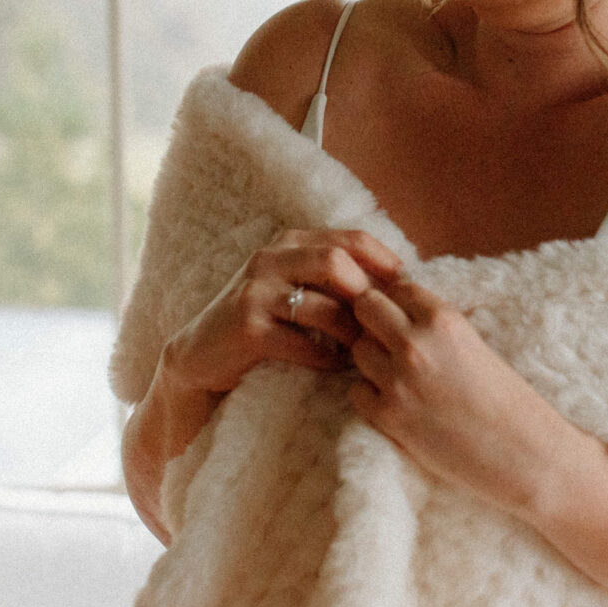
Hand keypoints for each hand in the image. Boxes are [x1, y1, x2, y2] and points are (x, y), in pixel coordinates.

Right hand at [160, 228, 402, 399]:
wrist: (202, 356)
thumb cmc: (263, 323)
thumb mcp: (296, 288)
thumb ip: (332, 279)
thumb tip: (395, 284)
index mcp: (289, 243)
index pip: (349, 238)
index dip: (383, 260)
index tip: (405, 286)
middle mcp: (271, 259)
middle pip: (337, 263)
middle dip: (366, 296)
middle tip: (384, 324)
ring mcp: (256, 292)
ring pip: (323, 306)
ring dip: (351, 334)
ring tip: (363, 352)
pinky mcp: (248, 328)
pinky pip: (303, 343)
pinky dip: (326, 358)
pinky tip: (335, 367)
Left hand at [346, 273, 594, 513]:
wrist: (522, 453)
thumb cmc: (509, 401)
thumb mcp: (476, 345)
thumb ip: (438, 328)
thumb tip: (403, 314)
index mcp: (444, 320)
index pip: (398, 287)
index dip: (400, 302)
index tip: (408, 318)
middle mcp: (415, 344)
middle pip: (365, 308)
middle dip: (375, 321)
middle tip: (392, 341)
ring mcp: (397, 381)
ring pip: (357, 349)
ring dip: (372, 359)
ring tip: (399, 376)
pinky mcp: (387, 417)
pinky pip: (357, 391)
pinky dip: (371, 395)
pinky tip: (398, 403)